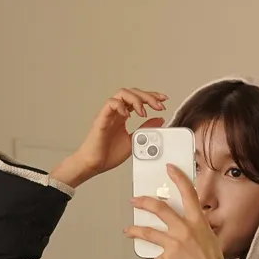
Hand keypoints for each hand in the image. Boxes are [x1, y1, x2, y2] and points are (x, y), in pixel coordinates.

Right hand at [50, 87, 166, 188]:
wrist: (94, 165)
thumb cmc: (108, 154)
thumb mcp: (135, 140)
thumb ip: (146, 128)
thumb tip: (160, 119)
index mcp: (123, 116)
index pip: (138, 99)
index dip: (151, 96)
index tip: (163, 100)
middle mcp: (116, 112)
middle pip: (132, 93)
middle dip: (148, 96)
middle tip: (159, 105)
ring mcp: (108, 114)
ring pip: (122, 94)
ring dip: (136, 100)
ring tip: (143, 112)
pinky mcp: (101, 118)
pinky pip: (110, 104)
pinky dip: (121, 106)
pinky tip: (128, 114)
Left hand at [125, 164, 227, 258]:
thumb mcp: (208, 237)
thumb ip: (194, 228)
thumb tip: (182, 226)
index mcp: (197, 221)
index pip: (188, 193)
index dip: (178, 178)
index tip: (170, 169)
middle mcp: (184, 229)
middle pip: (160, 208)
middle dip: (144, 202)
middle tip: (135, 201)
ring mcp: (174, 244)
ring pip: (148, 232)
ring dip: (135, 230)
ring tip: (129, 231)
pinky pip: (156, 258)